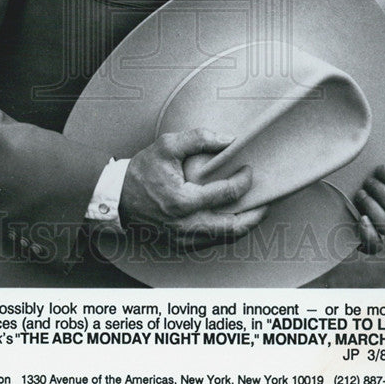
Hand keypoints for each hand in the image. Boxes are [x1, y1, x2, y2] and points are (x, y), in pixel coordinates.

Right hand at [119, 128, 266, 250]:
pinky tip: (233, 219)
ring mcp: (184, 239)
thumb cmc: (142, 171)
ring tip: (255, 210)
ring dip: (244, 225)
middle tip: (266, 201)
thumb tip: (229, 140)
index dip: (244, 181)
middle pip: (234, 227)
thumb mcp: (167, 146)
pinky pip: (213, 242)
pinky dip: (227, 232)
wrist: (118, 200)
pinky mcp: (182, 245)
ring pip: (226, 238)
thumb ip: (199, 138)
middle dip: (256, 214)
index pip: (227, 194)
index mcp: (183, 201)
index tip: (249, 170)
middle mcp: (186, 225)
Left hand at [354, 138, 384, 253]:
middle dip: (382, 192)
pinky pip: (376, 247)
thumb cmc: (363, 156)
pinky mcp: (363, 236)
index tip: (378, 167)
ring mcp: (379, 222)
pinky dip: (370, 236)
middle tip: (366, 182)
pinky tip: (360, 220)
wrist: (330, 171)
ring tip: (359, 195)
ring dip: (374, 209)